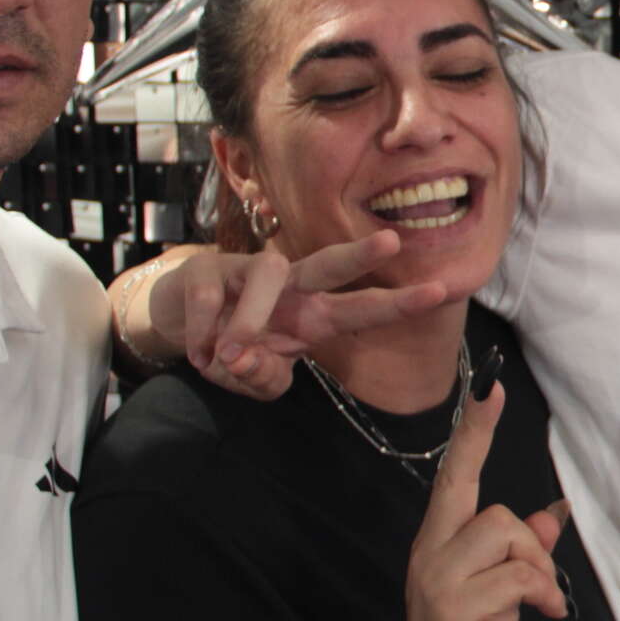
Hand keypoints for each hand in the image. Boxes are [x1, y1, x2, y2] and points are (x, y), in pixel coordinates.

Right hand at [153, 233, 449, 401]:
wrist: (176, 321)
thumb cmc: (232, 346)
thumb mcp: (254, 378)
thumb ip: (263, 378)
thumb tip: (247, 359)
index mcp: (313, 314)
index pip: (364, 307)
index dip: (400, 303)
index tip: (443, 290)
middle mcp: (290, 285)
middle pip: (330, 263)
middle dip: (361, 254)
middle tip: (391, 242)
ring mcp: (247, 270)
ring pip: (267, 275)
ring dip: (248, 321)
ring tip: (229, 356)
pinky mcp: (205, 269)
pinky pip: (208, 297)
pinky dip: (200, 330)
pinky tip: (198, 351)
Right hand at [381, 368, 572, 620]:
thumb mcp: (502, 592)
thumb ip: (521, 551)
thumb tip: (552, 513)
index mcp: (440, 541)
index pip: (455, 474)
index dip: (475, 432)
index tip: (490, 388)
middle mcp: (431, 551)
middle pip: (497, 511)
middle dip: (531, 546)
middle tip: (539, 587)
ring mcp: (438, 579)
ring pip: (507, 536)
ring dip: (537, 571)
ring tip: (536, 605)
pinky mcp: (453, 609)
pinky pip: (517, 577)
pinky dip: (541, 595)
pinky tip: (543, 617)